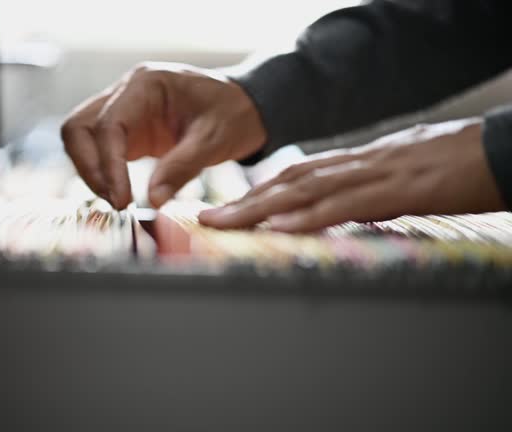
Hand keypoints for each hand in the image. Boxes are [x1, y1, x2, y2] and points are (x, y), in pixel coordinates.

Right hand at [60, 62, 266, 209]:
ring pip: (80, 138)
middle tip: (115, 201)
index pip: (108, 125)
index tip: (122, 200)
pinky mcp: (126, 130)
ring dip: (90, 171)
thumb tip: (153, 200)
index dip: (108, 166)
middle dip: (89, 167)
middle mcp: (125, 92)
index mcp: (145, 83)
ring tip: (117, 201)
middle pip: (78, 127)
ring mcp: (122, 110)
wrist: (246, 106)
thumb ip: (182, 167)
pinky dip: (101, 172)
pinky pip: (97, 150)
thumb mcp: (215, 139)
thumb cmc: (234, 113)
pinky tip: (119, 195)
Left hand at [198, 119, 505, 231]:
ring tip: (223, 223)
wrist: (498, 150)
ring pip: (304, 191)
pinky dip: (307, 217)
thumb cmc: (456, 165)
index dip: (258, 193)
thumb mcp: (402, 180)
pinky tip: (278, 228)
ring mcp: (373, 175)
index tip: (228, 208)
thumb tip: (343, 209)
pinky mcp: (395, 189)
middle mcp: (355, 166)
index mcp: (356, 164)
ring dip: (259, 209)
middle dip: (244, 203)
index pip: (297, 177)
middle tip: (206, 218)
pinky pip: (343, 204)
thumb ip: (367, 193)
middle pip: (288, 183)